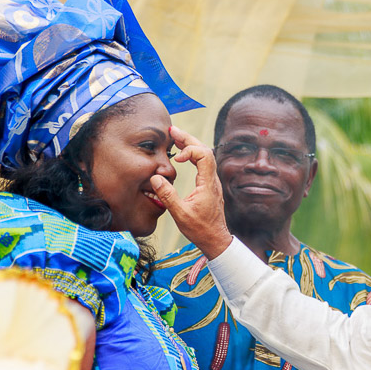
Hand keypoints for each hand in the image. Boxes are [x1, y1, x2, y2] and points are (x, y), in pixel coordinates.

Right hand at [150, 125, 232, 256]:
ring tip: (176, 137)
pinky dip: (193, 155)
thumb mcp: (180, 214)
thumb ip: (167, 195)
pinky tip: (183, 154)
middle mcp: (212, 180)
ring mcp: (212, 182)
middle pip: (205, 151)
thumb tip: (156, 177)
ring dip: (191, 145)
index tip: (176, 158)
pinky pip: (203, 164)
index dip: (190, 150)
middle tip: (173, 130)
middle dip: (188, 139)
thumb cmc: (200, 229)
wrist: (215, 239)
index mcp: (208, 184)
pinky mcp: (209, 185)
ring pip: (205, 156)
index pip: (204, 155)